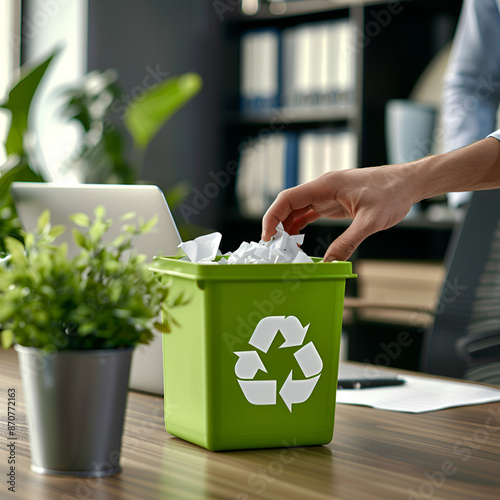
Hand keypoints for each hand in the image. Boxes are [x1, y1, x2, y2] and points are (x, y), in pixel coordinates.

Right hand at [261, 165, 417, 260]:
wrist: (408, 183)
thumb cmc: (392, 193)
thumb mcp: (370, 222)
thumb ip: (348, 243)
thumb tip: (329, 264)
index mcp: (326, 186)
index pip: (288, 198)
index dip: (272, 216)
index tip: (267, 236)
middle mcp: (323, 188)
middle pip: (288, 204)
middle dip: (276, 224)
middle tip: (273, 248)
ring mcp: (327, 195)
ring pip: (297, 209)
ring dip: (287, 226)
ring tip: (283, 247)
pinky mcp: (334, 203)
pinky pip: (309, 213)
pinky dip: (299, 225)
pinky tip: (296, 239)